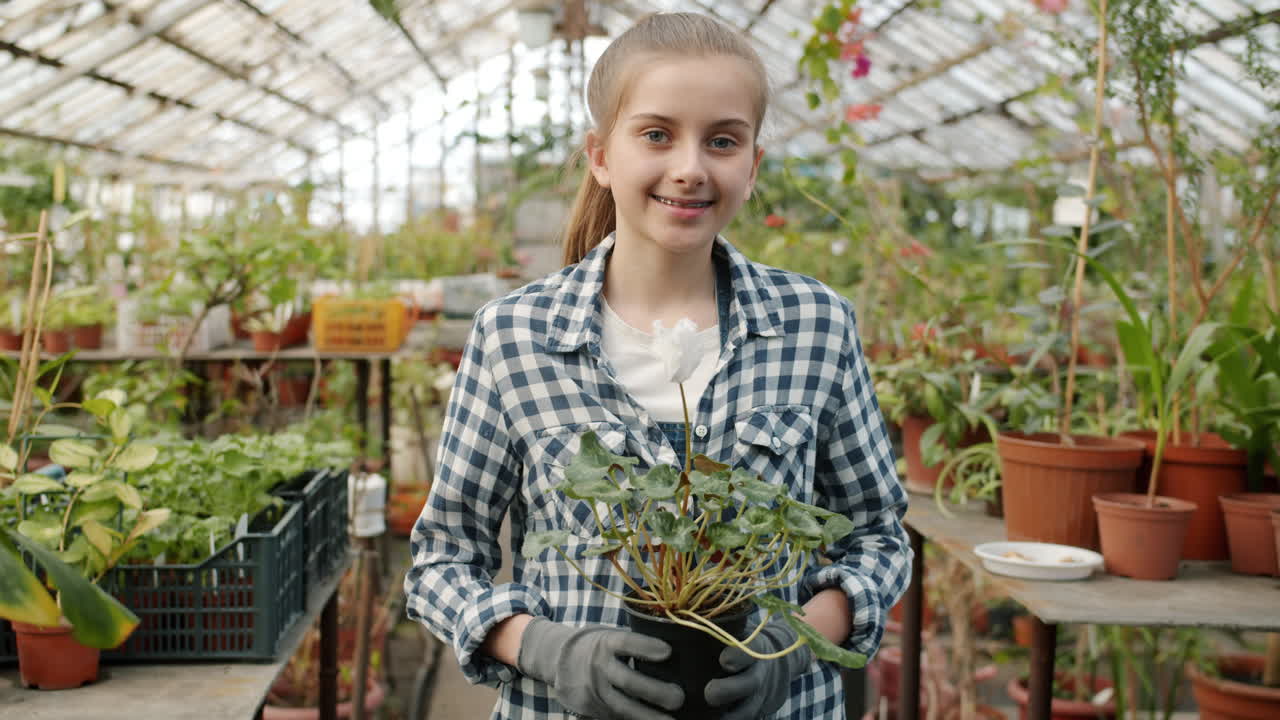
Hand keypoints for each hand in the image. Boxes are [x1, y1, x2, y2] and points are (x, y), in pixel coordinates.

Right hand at [516, 616, 683, 719]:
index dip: (646, 647)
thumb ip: (633, 644)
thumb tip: (671, 654)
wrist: (560, 661)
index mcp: (605, 643)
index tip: (667, 651)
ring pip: (622, 706)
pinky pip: (615, 717)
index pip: (626, 643)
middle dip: (654, 691)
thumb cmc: (597, 646)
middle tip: (678, 697)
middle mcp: (599, 666)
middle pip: (627, 680)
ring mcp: (595, 690)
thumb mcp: (609, 636)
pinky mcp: (593, 708)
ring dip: (648, 716)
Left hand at [704, 617, 811, 719]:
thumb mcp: (739, 631)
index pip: (750, 650)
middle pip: (749, 683)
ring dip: (730, 715)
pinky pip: (745, 718)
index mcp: (755, 648)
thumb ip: (720, 628)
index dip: (739, 656)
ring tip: (707, 718)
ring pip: (748, 708)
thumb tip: (684, 618)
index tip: (724, 660)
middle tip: (709, 693)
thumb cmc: (743, 642)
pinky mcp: (755, 710)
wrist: (776, 661)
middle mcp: (759, 672)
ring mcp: (758, 694)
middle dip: (730, 690)